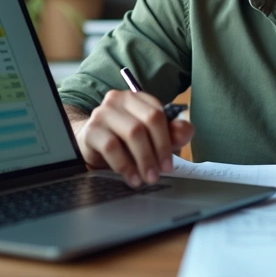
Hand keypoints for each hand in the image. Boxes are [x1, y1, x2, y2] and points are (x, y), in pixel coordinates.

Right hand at [73, 90, 193, 186]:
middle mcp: (119, 100)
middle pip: (146, 122)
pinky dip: (125, 165)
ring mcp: (103, 113)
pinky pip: (111, 147)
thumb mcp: (151, 137)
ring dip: (143, 159)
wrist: (90, 144)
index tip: (169, 164)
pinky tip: (131, 178)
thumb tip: (185, 132)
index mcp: (137, 98)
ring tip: (147, 178)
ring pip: (131, 133)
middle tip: (159, 173)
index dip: (167, 140)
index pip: (158, 114)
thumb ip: (172, 133)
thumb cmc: (124, 140)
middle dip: (157, 151)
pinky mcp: (91, 130)